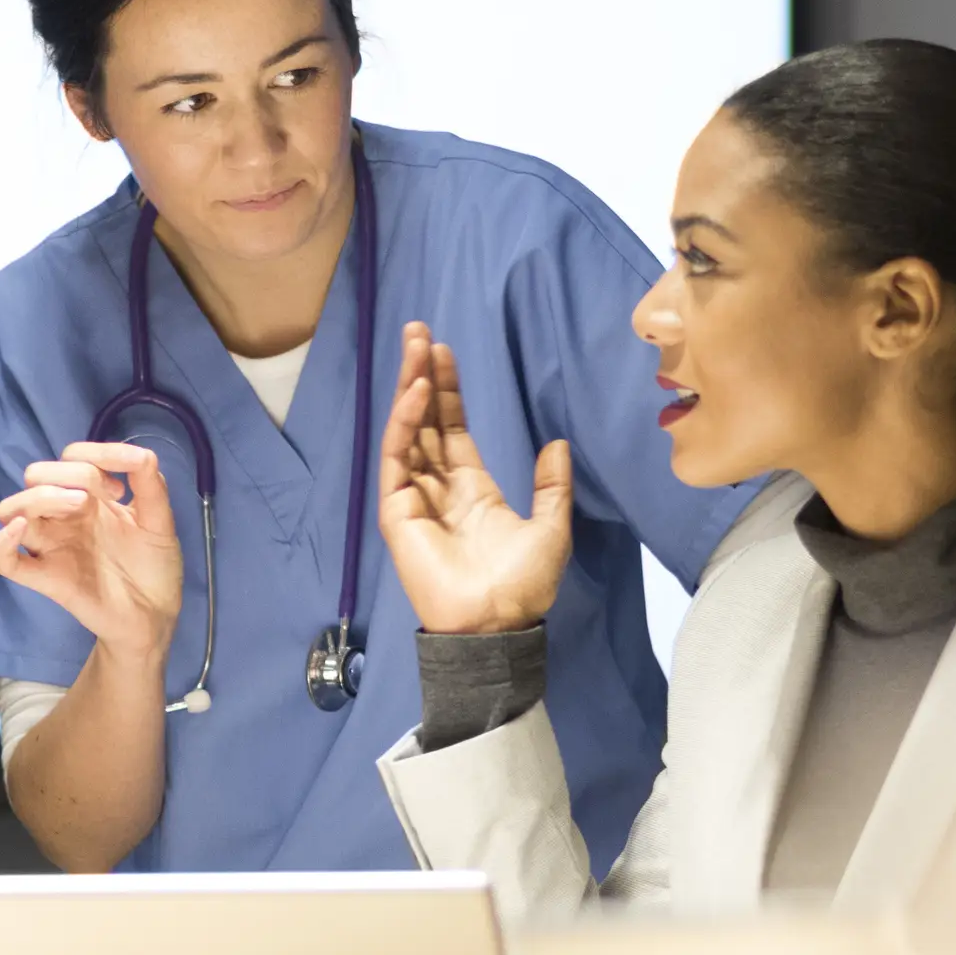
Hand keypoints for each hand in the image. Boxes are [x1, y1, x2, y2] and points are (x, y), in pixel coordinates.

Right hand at [0, 442, 182, 662]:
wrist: (155, 616)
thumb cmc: (154, 567)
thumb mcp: (160, 520)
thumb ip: (151, 484)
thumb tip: (138, 452)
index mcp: (90, 499)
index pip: (69, 458)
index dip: (90, 459)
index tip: (119, 489)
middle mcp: (65, 517)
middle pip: (35, 476)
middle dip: (62, 475)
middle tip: (95, 499)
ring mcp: (51, 546)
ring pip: (12, 509)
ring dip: (37, 498)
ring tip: (78, 506)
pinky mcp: (45, 578)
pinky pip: (5, 560)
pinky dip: (3, 542)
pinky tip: (20, 530)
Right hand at [377, 321, 568, 634]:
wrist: (499, 623)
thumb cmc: (524, 585)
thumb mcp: (551, 526)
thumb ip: (552, 485)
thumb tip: (558, 443)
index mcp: (471, 489)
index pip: (451, 428)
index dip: (448, 390)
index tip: (444, 351)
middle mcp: (439, 487)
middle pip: (424, 420)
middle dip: (421, 375)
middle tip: (418, 332)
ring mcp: (415, 498)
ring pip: (408, 432)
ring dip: (409, 388)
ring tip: (415, 347)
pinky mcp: (397, 512)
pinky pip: (398, 459)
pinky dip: (404, 424)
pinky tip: (416, 394)